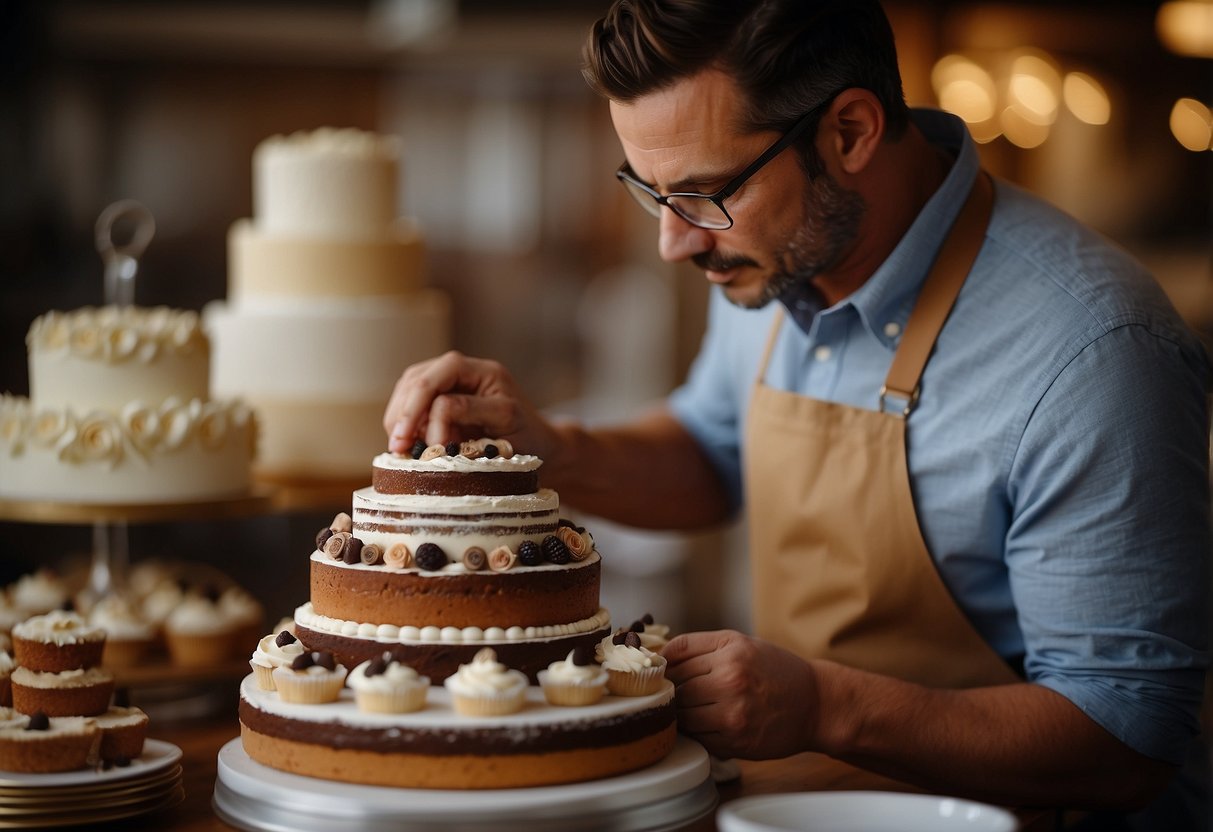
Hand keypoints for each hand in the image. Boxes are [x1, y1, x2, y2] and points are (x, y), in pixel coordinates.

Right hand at [382, 350, 557, 455]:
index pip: (441, 380)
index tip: (419, 445)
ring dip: (399, 415)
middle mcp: (465, 370)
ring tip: (399, 446)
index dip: (423, 411)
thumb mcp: (507, 424)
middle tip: (397, 446)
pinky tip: (406, 440)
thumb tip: (434, 420)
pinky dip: (403, 418)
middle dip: (404, 413)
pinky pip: (410, 398)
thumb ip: (471, 414)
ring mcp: (450, 380)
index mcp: (486, 372)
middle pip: (419, 378)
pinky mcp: (440, 395)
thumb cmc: (528, 438)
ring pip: (409, 386)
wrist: (538, 446)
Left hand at [663, 630, 818, 759]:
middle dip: (672, 691)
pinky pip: (699, 737)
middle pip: (677, 687)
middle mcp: (732, 680)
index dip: (665, 664)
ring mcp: (734, 713)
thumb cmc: (776, 671)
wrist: (816, 704)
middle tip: (675, 693)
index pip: (676, 655)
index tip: (664, 670)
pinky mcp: (736, 741)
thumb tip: (660, 656)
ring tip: (690, 709)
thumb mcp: (742, 644)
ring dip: (681, 714)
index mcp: (731, 651)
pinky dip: (696, 732)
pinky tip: (706, 724)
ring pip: (683, 715)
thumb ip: (700, 646)